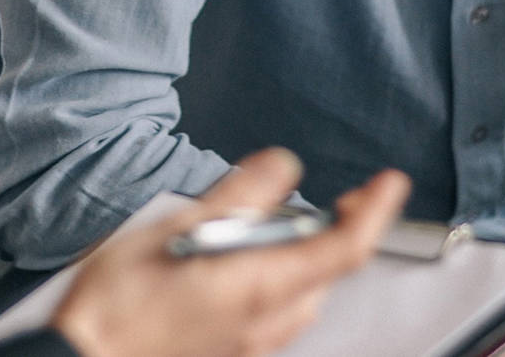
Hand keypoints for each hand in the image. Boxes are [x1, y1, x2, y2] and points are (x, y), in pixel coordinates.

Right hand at [50, 148, 410, 356]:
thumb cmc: (116, 307)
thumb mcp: (175, 227)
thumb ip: (238, 195)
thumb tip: (280, 167)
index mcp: (261, 287)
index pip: (347, 248)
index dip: (376, 210)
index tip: (389, 182)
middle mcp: (267, 322)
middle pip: (326, 269)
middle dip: (327, 227)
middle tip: (313, 197)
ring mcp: (253, 345)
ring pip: (301, 291)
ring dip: (295, 254)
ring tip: (256, 229)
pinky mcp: (235, 353)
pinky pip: (274, 312)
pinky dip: (271, 279)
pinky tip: (232, 265)